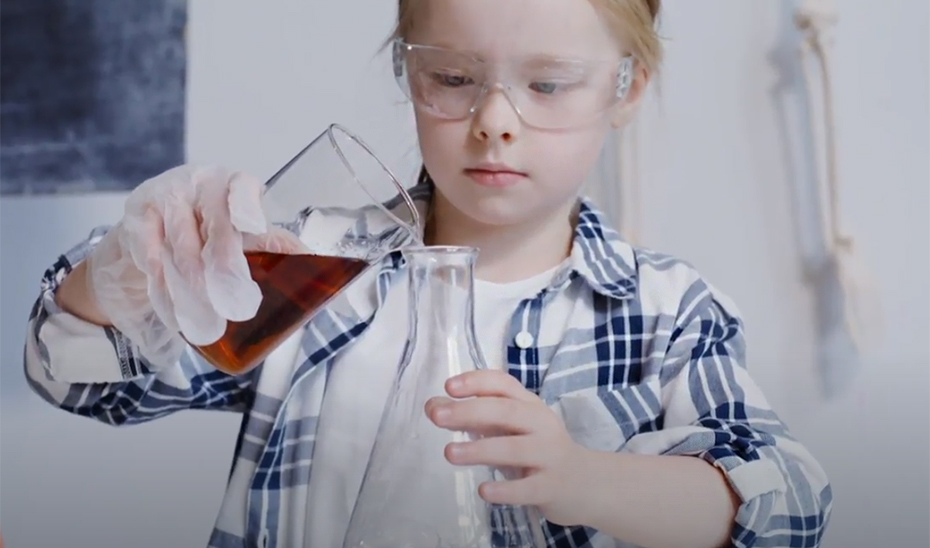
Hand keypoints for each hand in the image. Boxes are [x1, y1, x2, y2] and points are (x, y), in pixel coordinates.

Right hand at [84, 165, 306, 367]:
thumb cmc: (203, 231)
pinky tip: (175, 312)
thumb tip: (314, 263)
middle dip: (224, 263)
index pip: (242, 186)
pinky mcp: (135, 219)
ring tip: (207, 319)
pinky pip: (151, 257)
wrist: (144, 235)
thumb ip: (272, 244)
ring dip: (194, 285)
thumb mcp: (239, 234)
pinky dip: (164, 288)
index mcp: (231, 185)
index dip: (247, 204)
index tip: (252, 227)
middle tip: (236, 303)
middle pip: (215, 220)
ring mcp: (163, 197)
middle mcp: (198, 183)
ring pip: (182, 243)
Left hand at [425, 369, 589, 526]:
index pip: (503, 384)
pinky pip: (527, 488)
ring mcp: (549, 455)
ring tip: (450, 453)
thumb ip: (474, 416)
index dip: (477, 382)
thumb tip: (433, 406)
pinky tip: (484, 490)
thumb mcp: (509, 428)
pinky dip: (505, 489)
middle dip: (470, 411)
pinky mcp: (551, 486)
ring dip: (481, 449)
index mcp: (529, 404)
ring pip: (515, 448)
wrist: (583, 483)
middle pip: (506, 411)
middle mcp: (541, 424)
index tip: (449, 386)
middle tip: (437, 416)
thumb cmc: (537, 449)